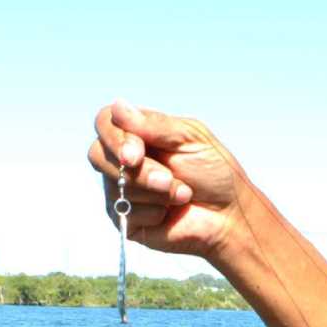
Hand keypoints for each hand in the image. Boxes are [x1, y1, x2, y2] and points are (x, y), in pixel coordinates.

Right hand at [89, 102, 247, 258]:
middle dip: (137, 170)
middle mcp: (123, 160)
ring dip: (154, 192)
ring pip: (114, 186)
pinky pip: (125, 212)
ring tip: (183, 194)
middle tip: (167, 179)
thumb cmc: (214, 172)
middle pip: (97, 155)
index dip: (114, 137)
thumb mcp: (189, 138)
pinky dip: (154, 212)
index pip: (104, 123)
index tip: (136, 153)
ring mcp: (121, 190)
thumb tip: (118, 106)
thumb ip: (154, 125)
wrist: (229, 214)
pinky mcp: (127, 219)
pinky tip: (171, 212)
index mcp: (138, 133)